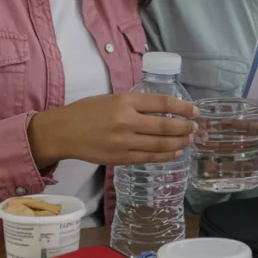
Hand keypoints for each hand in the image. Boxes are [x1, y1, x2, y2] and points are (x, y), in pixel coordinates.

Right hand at [28, 93, 197, 167]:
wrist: (61, 132)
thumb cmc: (85, 112)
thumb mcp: (110, 99)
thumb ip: (134, 104)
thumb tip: (162, 109)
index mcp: (125, 101)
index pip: (162, 102)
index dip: (182, 108)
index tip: (194, 111)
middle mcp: (126, 120)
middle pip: (165, 125)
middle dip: (184, 128)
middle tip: (195, 128)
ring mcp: (123, 141)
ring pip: (160, 144)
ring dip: (178, 143)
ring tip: (188, 140)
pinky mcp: (119, 158)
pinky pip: (148, 158)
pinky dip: (164, 156)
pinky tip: (174, 153)